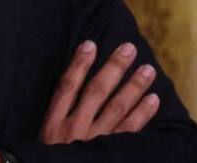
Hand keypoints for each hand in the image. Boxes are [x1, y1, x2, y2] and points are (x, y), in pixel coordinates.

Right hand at [39, 40, 159, 143]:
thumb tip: (69, 92)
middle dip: (113, 68)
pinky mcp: (111, 153)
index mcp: (53, 123)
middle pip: (96, 91)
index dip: (78, 64)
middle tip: (128, 49)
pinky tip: (152, 100)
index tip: (90, 44)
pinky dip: (142, 114)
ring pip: (116, 108)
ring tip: (147, 70)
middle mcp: (75, 128)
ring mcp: (94, 141)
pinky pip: (130, 131)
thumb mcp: (44, 140)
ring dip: (133, 87)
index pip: (67, 86)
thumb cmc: (48, 159)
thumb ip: (55, 120)